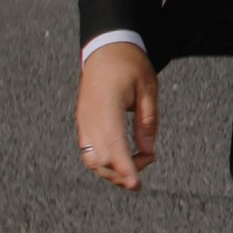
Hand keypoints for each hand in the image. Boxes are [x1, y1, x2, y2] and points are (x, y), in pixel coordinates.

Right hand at [77, 43, 159, 186]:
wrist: (105, 49)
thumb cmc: (129, 65)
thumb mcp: (148, 88)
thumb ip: (148, 120)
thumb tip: (148, 149)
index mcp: (106, 105)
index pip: (113, 144)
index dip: (124, 167)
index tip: (136, 183)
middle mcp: (90, 117)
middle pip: (100, 159)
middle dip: (123, 171)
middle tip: (150, 160)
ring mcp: (83, 121)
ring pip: (91, 160)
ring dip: (112, 170)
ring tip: (137, 165)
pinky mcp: (82, 123)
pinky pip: (88, 152)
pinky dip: (103, 162)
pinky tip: (122, 160)